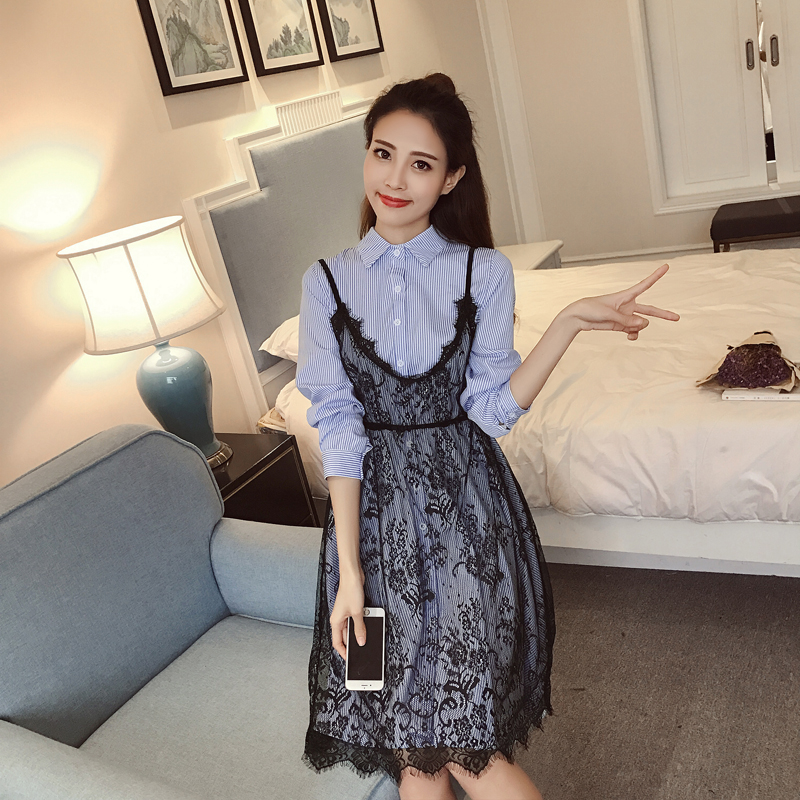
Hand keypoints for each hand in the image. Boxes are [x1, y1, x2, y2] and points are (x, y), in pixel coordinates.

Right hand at [330, 564, 365, 659]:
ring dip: (358, 633)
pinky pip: (356, 621)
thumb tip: (360, 642)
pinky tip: (368, 626)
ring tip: (366, 640)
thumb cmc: (350, 590)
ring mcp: (345, 613)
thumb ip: (359, 629)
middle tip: (360, 652)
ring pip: (351, 629)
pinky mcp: (352, 608)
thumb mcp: (357, 613)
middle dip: (352, 644)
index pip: (337, 643)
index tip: (350, 659)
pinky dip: (361, 625)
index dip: (343, 652)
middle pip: (344, 637)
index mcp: (336, 622)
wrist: (352, 575)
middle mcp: (339, 619)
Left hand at [563, 263, 679, 339]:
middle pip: (650, 310)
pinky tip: (630, 337)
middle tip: (677, 318)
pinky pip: (633, 331)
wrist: (578, 317)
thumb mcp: (608, 313)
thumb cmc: (591, 308)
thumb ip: (626, 320)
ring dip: (638, 327)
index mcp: (626, 296)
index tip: (666, 266)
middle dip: (663, 314)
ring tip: (629, 329)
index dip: (656, 276)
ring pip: (641, 323)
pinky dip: (634, 334)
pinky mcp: (620, 326)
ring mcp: (625, 316)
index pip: (645, 284)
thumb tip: (643, 325)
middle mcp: (628, 306)